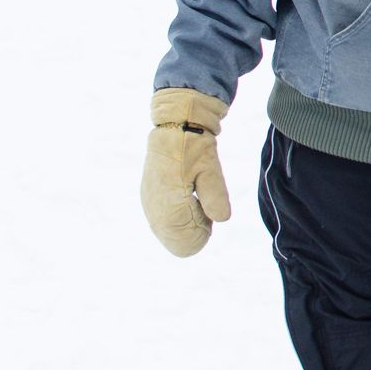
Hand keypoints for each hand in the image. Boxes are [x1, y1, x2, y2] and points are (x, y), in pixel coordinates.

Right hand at [141, 88, 232, 256]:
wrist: (176, 126)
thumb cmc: (195, 147)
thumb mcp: (211, 170)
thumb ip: (215, 196)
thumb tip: (222, 219)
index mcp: (167, 203)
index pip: (186, 242)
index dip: (203, 233)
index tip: (209, 212)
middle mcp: (153, 208)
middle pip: (177, 243)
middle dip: (195, 231)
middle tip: (203, 205)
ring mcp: (149, 205)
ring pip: (169, 235)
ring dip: (185, 225)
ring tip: (194, 198)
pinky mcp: (148, 199)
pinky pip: (162, 224)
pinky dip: (176, 219)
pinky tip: (185, 199)